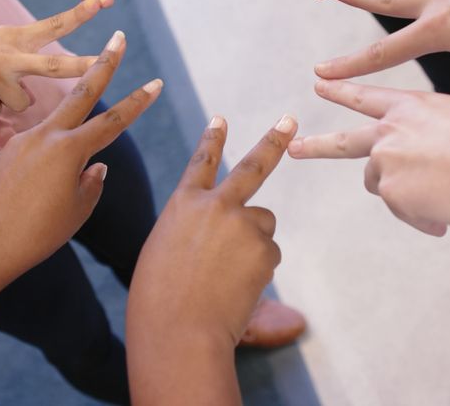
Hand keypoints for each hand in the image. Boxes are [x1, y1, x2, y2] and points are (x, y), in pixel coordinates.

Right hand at [0, 0, 101, 115]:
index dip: (78, 14)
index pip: (51, 25)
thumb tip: (39, 85)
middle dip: (82, 65)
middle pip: (53, 66)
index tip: (102, 2)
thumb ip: (19, 53)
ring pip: (24, 102)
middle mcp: (7, 56)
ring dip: (8, 98)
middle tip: (104, 62)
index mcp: (12, 37)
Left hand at [0, 29, 162, 281]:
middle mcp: (46, 136)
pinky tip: (32, 195)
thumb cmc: (37, 234)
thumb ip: (92, 181)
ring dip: (70, 133)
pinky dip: (46, 163)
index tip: (156, 82)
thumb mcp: (77, 211)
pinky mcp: (7, 149)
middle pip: (82, 92)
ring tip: (59, 180)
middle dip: (104, 63)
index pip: (113, 121)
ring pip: (57, 125)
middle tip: (119, 37)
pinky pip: (37, 148)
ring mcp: (24, 139)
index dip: (138, 102)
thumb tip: (96, 165)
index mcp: (69, 151)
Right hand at [129, 114, 294, 347]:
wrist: (179, 331)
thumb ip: (193, 231)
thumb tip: (225, 233)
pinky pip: (268, 255)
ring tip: (227, 274)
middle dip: (273, 140)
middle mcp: (215, 204)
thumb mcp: (163, 252)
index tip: (222, 119)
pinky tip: (235, 288)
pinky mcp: (264, 247)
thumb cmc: (159, 301)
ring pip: (262, 225)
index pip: (202, 163)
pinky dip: (256, 271)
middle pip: (253, 165)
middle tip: (289, 119)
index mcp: (182, 203)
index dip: (212, 140)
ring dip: (253, 243)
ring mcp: (242, 223)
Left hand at [289, 80, 449, 235]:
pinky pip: (403, 211)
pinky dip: (423, 217)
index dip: (343, 90)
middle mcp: (391, 129)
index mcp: (413, 105)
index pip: (368, 96)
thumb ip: (435, 135)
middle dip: (316, 145)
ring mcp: (386, 159)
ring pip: (383, 184)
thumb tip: (431, 163)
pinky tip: (447, 214)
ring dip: (405, 195)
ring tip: (442, 197)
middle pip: (345, 141)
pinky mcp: (390, 190)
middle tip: (295, 147)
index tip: (319, 83)